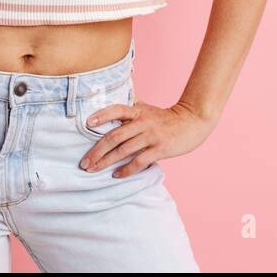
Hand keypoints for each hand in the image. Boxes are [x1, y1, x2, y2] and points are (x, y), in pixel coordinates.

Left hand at [79, 98, 215, 178]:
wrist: (192, 122)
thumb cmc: (166, 117)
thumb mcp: (148, 108)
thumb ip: (131, 107)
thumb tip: (113, 102)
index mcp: (138, 111)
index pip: (117, 109)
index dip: (102, 115)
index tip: (87, 123)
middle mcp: (143, 122)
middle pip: (115, 136)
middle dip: (97, 151)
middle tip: (84, 162)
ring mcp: (151, 136)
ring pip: (124, 150)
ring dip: (106, 162)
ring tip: (93, 169)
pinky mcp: (160, 149)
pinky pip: (139, 161)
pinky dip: (126, 169)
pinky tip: (116, 175)